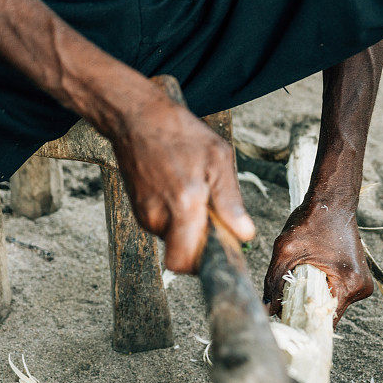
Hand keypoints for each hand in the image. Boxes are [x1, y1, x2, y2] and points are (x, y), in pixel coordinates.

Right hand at [112, 95, 254, 272]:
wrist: (138, 118)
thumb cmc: (180, 134)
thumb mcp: (218, 160)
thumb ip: (231, 201)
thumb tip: (244, 234)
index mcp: (183, 205)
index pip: (185, 261)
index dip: (204, 264)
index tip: (221, 251)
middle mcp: (159, 216)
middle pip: (180, 257)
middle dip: (198, 248)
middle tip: (214, 225)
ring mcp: (144, 214)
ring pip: (173, 240)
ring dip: (188, 230)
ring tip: (196, 197)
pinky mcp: (138, 210)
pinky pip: (164, 227)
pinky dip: (176, 218)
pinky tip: (182, 193)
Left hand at [264, 201, 372, 324]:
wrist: (332, 201)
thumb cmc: (311, 221)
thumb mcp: (286, 251)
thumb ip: (274, 282)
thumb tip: (266, 310)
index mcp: (349, 284)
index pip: (324, 320)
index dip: (302, 323)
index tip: (283, 323)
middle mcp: (361, 289)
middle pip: (327, 314)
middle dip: (305, 311)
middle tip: (282, 308)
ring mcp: (362, 284)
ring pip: (330, 304)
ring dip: (312, 300)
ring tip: (294, 291)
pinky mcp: (357, 278)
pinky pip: (335, 293)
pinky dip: (320, 291)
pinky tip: (307, 281)